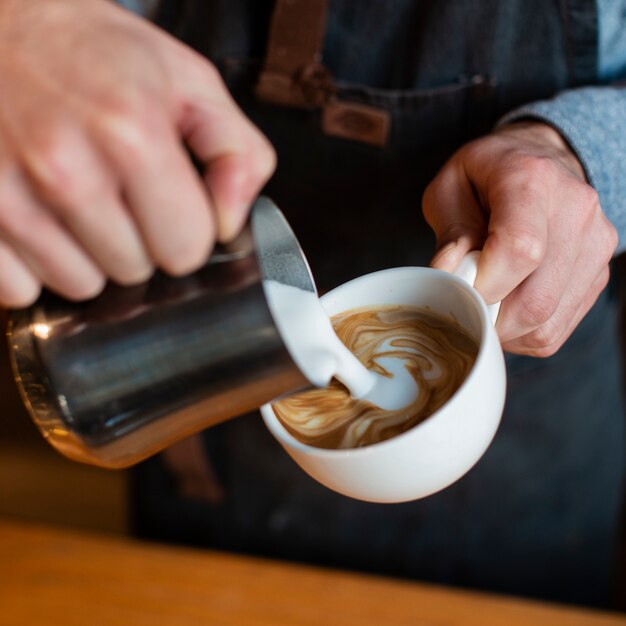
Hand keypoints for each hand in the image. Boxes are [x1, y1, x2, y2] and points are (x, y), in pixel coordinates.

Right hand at [0, 0, 274, 306]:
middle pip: (133, 272)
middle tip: (117, 194)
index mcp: (133, 134)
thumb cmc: (95, 53)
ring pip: (79, 286)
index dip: (184, 232)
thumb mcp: (189, 82)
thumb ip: (237, 154)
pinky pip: (19, 289)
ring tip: (76, 201)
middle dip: (136, 243)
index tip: (168, 206)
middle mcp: (65, 168)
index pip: (186, 250)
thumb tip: (231, 225)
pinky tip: (38, 217)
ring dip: (86, 255)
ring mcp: (6, 195)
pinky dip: (33, 264)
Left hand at [422, 121, 616, 356]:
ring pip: (546, 322)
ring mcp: (594, 243)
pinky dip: (524, 332)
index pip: (521, 249)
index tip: (460, 289)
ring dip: (505, 330)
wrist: (539, 159)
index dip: (485, 286)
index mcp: (531, 178)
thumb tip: (448, 277)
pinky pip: (557, 328)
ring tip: (484, 303)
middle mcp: (575, 209)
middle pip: (535, 299)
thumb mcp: (450, 188)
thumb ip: (449, 234)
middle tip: (463, 304)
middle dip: (489, 318)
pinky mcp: (598, 272)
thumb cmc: (485, 176)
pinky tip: (507, 308)